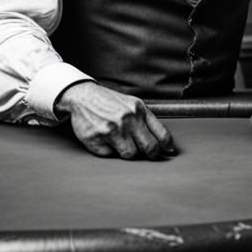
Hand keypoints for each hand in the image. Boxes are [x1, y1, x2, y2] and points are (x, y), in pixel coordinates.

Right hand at [55, 81, 176, 159]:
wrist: (84, 96)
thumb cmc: (112, 103)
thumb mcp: (134, 105)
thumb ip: (149, 122)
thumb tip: (167, 146)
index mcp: (139, 110)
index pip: (161, 134)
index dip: (165, 147)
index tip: (166, 152)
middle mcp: (127, 119)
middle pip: (149, 148)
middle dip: (151, 154)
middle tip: (148, 155)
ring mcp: (111, 130)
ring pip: (130, 154)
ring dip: (128, 151)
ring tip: (121, 141)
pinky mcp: (96, 139)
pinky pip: (109, 155)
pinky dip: (109, 150)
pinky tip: (105, 139)